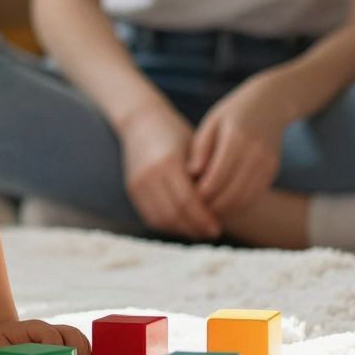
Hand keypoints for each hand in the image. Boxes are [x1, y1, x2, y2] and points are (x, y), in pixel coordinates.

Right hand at [117, 105, 219, 239]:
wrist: (141, 122)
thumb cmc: (175, 133)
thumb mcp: (194, 147)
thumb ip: (205, 173)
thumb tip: (221, 204)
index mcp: (168, 161)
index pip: (187, 200)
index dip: (203, 217)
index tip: (218, 226)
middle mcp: (149, 174)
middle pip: (174, 213)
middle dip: (194, 227)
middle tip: (212, 232)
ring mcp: (138, 183)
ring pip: (161, 219)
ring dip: (182, 230)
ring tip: (200, 232)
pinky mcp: (132, 190)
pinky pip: (150, 216)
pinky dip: (168, 225)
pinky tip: (184, 225)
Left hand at [189, 77, 290, 216]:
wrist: (270, 103)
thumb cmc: (233, 113)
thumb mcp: (211, 123)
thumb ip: (200, 148)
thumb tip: (191, 174)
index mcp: (236, 139)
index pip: (216, 178)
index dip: (200, 194)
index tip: (185, 201)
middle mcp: (255, 153)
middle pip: (231, 193)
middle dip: (212, 208)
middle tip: (194, 214)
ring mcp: (267, 163)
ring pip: (244, 199)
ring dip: (226, 211)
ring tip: (207, 213)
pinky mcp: (273, 171)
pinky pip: (254, 196)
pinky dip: (238, 205)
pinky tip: (223, 205)